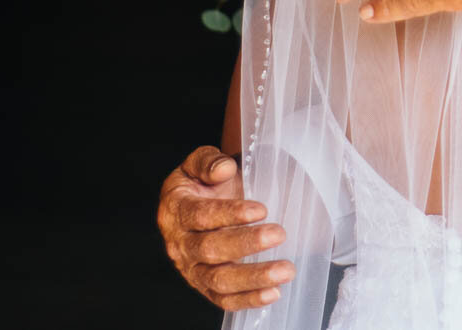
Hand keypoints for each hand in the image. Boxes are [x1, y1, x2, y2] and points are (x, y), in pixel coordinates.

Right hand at [157, 145, 293, 309]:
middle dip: (246, 243)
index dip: (229, 214)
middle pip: (210, 249)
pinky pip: (223, 299)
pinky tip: (273, 293)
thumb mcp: (200, 164)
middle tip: (279, 234)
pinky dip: (247, 299)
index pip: (200, 215)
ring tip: (286, 269)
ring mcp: (191, 269)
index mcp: (176, 210)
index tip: (260, 209)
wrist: (203, 203)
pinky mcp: (205, 286)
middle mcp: (180, 244)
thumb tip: (223, 170)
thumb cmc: (204, 183)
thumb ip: (208, 161)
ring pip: (218, 280)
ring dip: (253, 277)